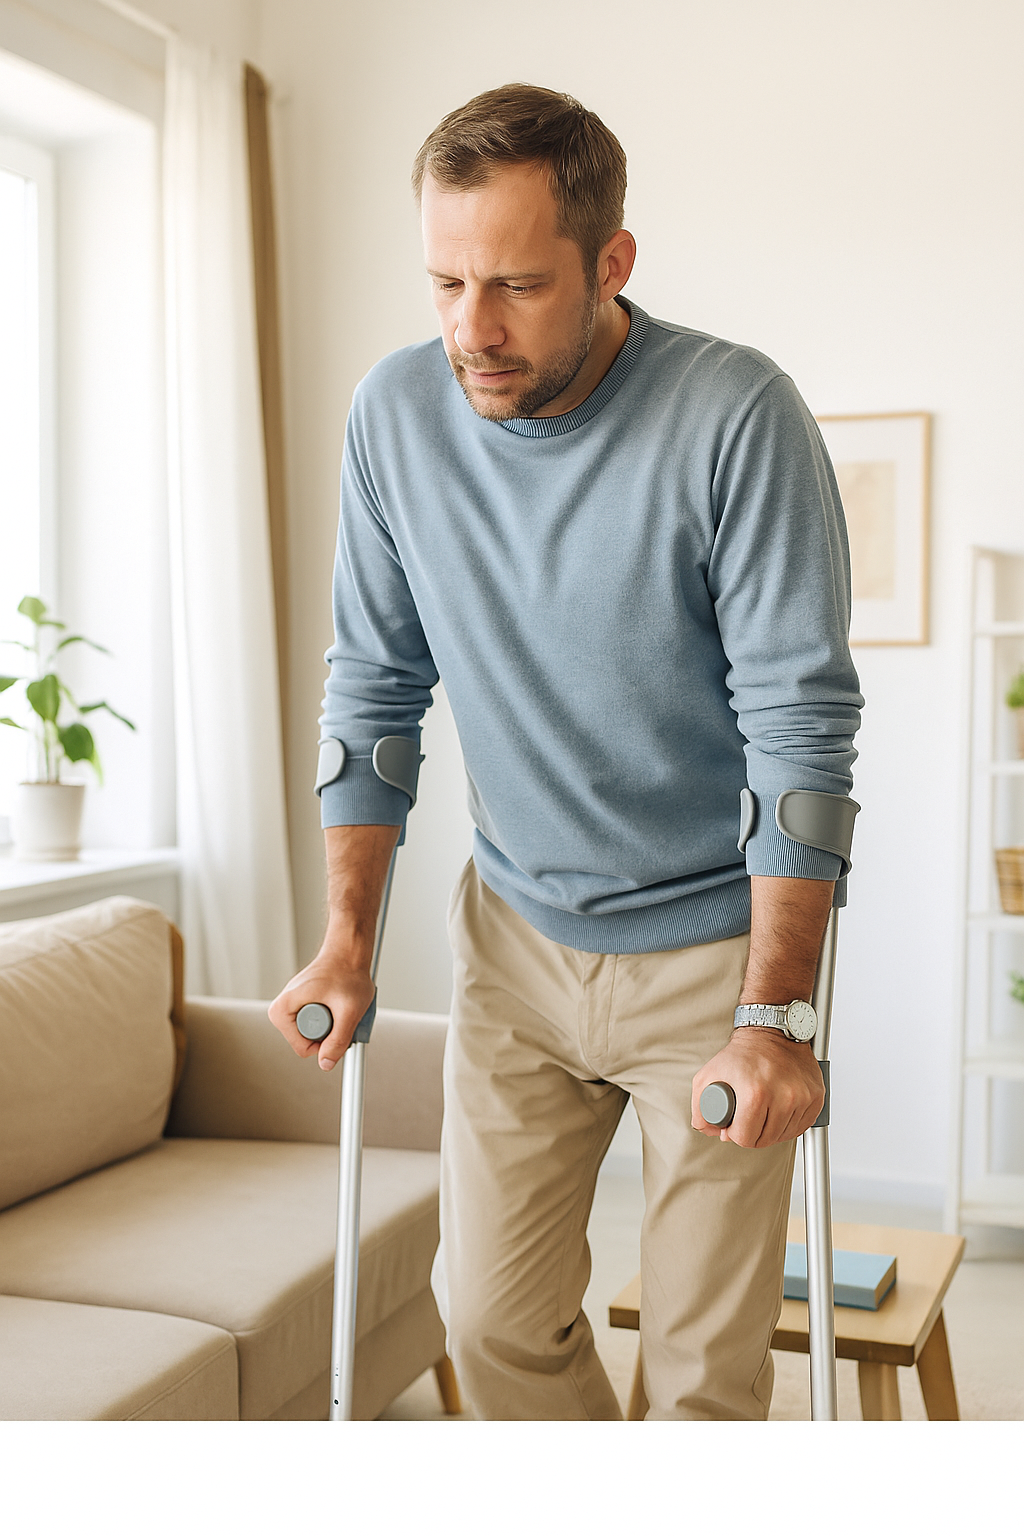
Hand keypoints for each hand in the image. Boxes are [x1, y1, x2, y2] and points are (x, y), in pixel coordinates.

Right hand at [268, 950, 375, 1071]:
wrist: (349, 950)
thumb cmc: (348, 973)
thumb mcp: (349, 1011)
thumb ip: (338, 1039)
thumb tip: (326, 1064)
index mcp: (282, 1010)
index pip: (302, 1048)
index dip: (325, 1043)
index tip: (339, 1022)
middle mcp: (282, 1008)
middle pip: (306, 1041)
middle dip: (328, 1033)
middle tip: (341, 1011)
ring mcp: (292, 1005)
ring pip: (313, 1032)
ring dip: (331, 1025)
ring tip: (340, 1004)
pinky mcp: (302, 1003)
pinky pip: (316, 1021)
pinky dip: (331, 1017)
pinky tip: (339, 1002)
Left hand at [691, 1028, 824, 1147]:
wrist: (771, 1031)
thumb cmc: (741, 1054)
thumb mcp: (708, 1076)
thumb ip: (701, 1109)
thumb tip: (712, 1132)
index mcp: (756, 1093)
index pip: (745, 1138)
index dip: (735, 1134)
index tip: (734, 1123)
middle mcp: (783, 1096)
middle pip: (766, 1140)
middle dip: (753, 1133)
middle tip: (747, 1117)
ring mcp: (802, 1097)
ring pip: (784, 1135)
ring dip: (772, 1129)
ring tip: (763, 1110)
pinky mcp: (816, 1096)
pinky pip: (802, 1126)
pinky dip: (789, 1123)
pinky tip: (779, 1109)